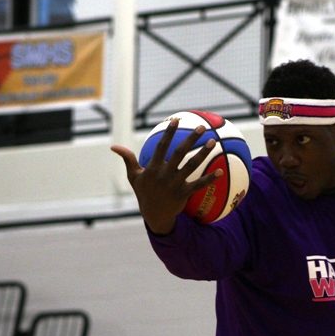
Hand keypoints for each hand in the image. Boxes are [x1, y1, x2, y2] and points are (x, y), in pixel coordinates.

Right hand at [111, 118, 221, 233]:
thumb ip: (127, 159)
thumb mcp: (133, 176)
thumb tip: (114, 146)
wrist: (153, 215)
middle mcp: (165, 174)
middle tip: (202, 128)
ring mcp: (175, 184)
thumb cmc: (144, 192)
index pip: (162, 146)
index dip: (169, 133)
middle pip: (180, 153)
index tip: (176, 120)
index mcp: (153, 168)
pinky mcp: (184, 193)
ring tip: (214, 142)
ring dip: (204, 153)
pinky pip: (199, 184)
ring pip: (192, 165)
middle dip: (191, 139)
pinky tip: (220, 171)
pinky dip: (209, 179)